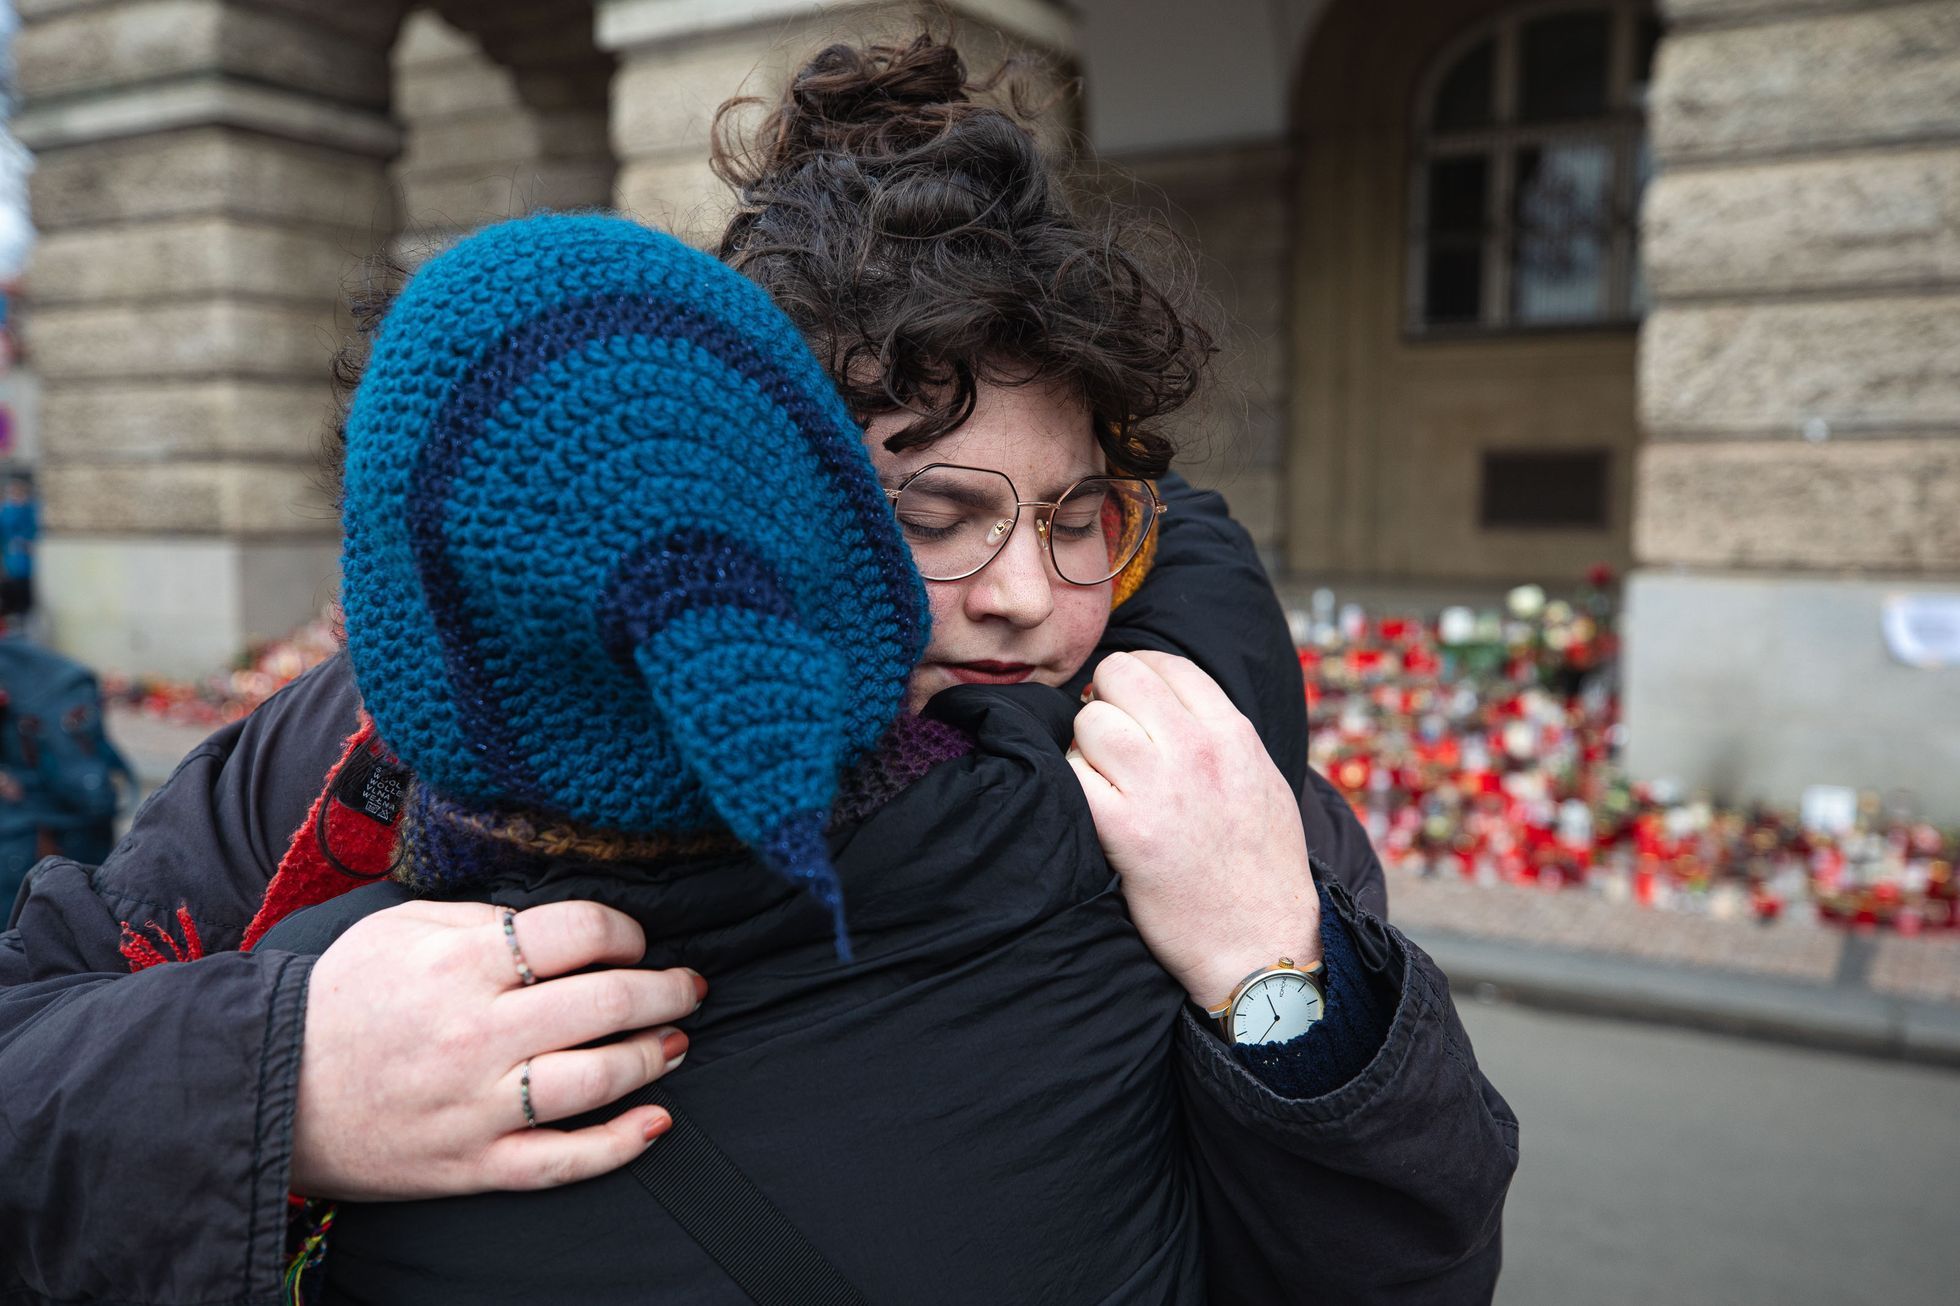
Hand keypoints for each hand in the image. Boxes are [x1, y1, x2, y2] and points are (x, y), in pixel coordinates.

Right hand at [291, 899, 699, 1199]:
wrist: (267, 1087)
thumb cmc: (341, 998)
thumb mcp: (401, 927)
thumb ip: (484, 918)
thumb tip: (558, 927)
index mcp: (461, 964)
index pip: (580, 933)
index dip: (626, 932)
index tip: (635, 940)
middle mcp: (477, 1034)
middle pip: (607, 1004)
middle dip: (665, 990)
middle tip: (687, 986)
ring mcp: (478, 1106)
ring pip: (598, 1080)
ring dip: (653, 1057)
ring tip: (675, 1041)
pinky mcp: (473, 1164)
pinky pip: (563, 1160)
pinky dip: (621, 1144)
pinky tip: (658, 1121)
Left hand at [1066, 651, 1318, 1009]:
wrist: (1260, 941)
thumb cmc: (1262, 866)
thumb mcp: (1262, 779)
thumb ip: (1221, 733)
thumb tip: (1173, 699)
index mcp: (1232, 732)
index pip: (1164, 663)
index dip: (1137, 676)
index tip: (1130, 703)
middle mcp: (1196, 749)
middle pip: (1119, 676)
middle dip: (1105, 701)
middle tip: (1110, 738)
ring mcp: (1158, 787)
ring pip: (1089, 721)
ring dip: (1086, 746)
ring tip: (1104, 777)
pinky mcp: (1123, 830)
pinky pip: (1072, 773)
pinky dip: (1073, 784)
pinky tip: (1094, 807)